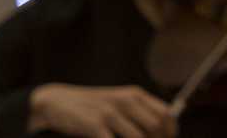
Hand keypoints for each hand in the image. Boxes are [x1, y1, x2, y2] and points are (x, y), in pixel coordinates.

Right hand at [29, 84, 176, 137]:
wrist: (57, 102)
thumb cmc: (91, 107)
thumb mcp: (118, 102)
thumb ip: (138, 112)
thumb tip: (163, 129)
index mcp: (134, 95)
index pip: (165, 114)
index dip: (170, 132)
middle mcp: (125, 101)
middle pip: (154, 128)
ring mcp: (110, 113)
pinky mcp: (94, 125)